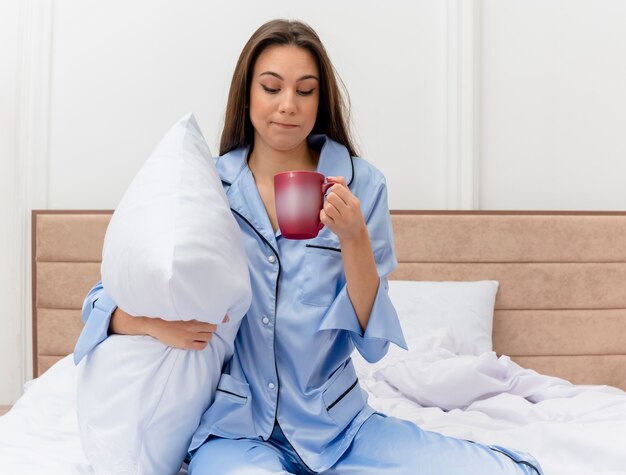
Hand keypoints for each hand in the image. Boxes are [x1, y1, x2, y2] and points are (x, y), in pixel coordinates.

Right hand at [110, 307, 228, 350]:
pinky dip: (202, 343)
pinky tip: (198, 340)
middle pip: (213, 328)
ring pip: (208, 337)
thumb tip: (216, 309)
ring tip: (200, 333)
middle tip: (205, 326)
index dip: (220, 317)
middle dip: (211, 327)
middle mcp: (193, 324)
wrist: (155, 322)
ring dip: (206, 335)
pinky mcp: (185, 343)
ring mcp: (189, 334)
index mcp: (193, 313)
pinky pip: (202, 346)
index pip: (214, 317)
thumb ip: (198, 306)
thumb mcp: (184, 308)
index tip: (225, 318)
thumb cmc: (171, 314)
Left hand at [320, 176, 367, 242]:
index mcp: (354, 202)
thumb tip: (329, 178)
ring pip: (326, 206)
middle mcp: (349, 211)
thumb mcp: (352, 200)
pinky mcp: (334, 227)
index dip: (334, 189)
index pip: (337, 188)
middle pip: (331, 196)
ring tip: (331, 209)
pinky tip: (328, 215)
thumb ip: (343, 186)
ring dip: (326, 206)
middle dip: (329, 198)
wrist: (355, 234)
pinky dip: (323, 214)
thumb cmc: (352, 213)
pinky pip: (323, 216)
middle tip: (333, 202)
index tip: (336, 194)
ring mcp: (341, 220)